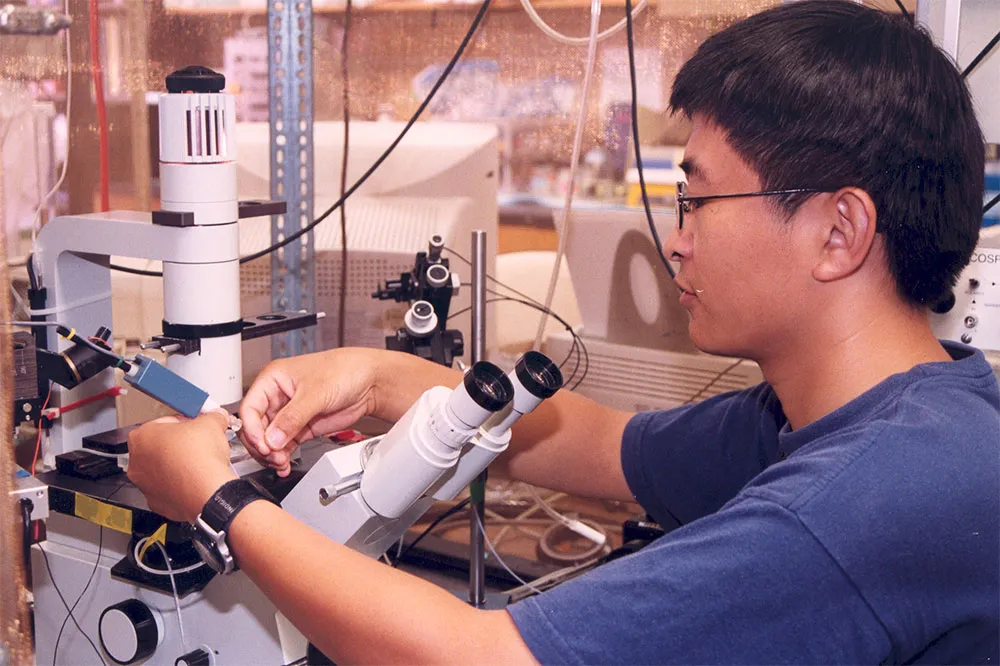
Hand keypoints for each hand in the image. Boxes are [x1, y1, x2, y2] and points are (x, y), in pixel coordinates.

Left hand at [127, 411, 236, 521]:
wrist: (208, 492)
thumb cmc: (200, 460)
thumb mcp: (211, 423)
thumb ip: (212, 416)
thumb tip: (215, 417)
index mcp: (141, 437)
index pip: (165, 421)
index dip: (185, 422)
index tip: (196, 426)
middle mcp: (137, 462)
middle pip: (160, 447)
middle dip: (180, 444)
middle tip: (199, 444)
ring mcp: (145, 485)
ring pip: (163, 469)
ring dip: (179, 465)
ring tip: (200, 463)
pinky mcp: (157, 502)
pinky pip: (169, 488)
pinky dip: (181, 484)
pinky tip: (196, 479)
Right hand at [239, 348, 378, 476]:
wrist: (368, 382)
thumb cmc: (343, 371)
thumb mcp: (316, 393)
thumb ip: (293, 417)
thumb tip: (273, 439)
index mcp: (272, 379)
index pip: (250, 408)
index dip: (252, 429)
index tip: (263, 444)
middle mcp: (276, 397)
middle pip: (255, 427)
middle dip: (262, 445)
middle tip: (273, 456)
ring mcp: (288, 414)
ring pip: (268, 440)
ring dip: (271, 454)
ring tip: (281, 463)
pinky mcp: (300, 427)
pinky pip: (283, 445)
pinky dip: (282, 457)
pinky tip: (284, 465)